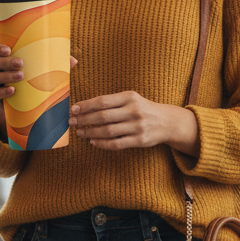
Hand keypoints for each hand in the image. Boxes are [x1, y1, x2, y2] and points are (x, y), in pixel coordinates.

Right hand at [0, 43, 76, 139]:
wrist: (17, 101)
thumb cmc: (28, 77)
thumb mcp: (36, 68)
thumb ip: (53, 62)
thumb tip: (74, 61)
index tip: (9, 49)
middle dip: (5, 62)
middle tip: (21, 64)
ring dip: (6, 76)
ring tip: (21, 77)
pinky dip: (2, 92)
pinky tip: (13, 91)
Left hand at [70, 92, 198, 154]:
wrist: (167, 122)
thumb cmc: (143, 108)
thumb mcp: (131, 99)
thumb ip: (111, 102)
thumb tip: (85, 108)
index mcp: (129, 97)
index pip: (103, 101)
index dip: (86, 106)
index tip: (73, 109)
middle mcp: (134, 111)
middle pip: (103, 117)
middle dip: (84, 120)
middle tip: (72, 122)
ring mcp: (137, 126)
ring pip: (107, 131)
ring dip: (90, 133)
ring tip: (80, 132)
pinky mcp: (139, 140)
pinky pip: (116, 144)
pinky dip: (102, 144)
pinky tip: (93, 142)